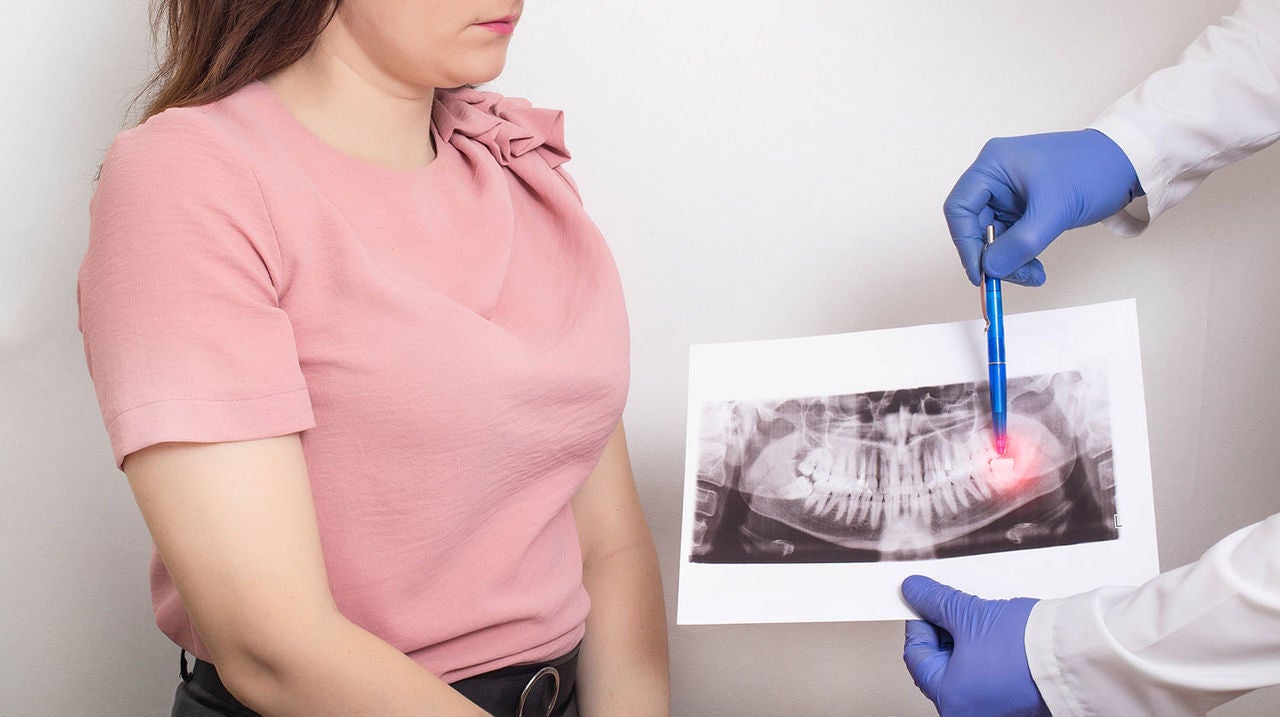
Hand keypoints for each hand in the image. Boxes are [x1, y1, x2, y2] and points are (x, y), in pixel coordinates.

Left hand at [901, 575, 1049, 716]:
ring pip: (964, 667)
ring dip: (966, 639)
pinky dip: (985, 652)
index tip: (922, 601)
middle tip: (950, 604)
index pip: (916, 655)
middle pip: (939, 663)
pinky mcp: (1014, 701)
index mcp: (950, 699)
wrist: (1078, 654)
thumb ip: (935, 602)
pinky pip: (987, 673)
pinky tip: (994, 631)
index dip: (919, 622)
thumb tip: (915, 591)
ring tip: (978, 616)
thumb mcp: (970, 616)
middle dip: (944, 630)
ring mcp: (993, 708)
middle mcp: (969, 711)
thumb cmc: (1028, 648)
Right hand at [944, 129, 1140, 286]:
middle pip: (975, 226)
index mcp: (993, 165)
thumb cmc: (1093, 170)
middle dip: (993, 256)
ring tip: (1033, 275)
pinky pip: (1012, 238)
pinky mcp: (1026, 208)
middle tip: (1010, 278)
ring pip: (994, 237)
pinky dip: (1022, 256)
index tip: (979, 271)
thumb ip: (1020, 242)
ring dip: (1010, 261)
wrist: (1129, 164)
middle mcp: (996, 178)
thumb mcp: (1055, 209)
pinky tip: (1036, 267)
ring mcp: (1010, 194)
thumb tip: (991, 269)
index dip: (965, 243)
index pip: (960, 208)